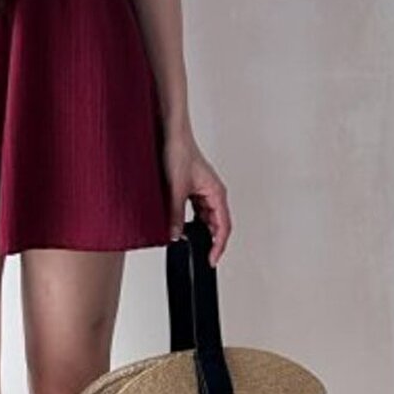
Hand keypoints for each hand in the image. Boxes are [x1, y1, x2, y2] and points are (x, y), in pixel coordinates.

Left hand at [161, 127, 230, 264]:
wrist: (170, 134)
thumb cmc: (179, 152)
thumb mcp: (176, 188)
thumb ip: (175, 214)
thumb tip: (175, 235)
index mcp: (216, 192)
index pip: (223, 226)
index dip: (219, 245)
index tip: (212, 259)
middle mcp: (213, 192)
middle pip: (217, 224)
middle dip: (210, 241)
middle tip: (202, 256)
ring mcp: (203, 190)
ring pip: (205, 218)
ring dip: (199, 230)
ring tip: (191, 244)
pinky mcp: (192, 188)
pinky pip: (195, 210)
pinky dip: (190, 220)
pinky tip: (180, 226)